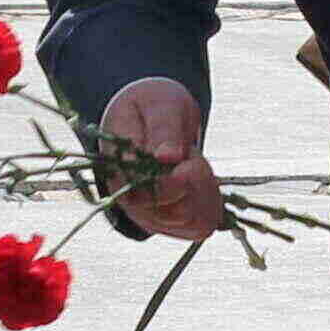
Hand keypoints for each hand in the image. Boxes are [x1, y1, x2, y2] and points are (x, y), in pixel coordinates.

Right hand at [98, 78, 222, 241]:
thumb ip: (164, 128)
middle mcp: (129, 198)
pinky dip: (211, 203)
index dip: (171, 182)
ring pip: (188, 221)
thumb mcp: (160, 105)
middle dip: (193, 184)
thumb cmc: (152, 108)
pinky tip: (204, 179)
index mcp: (118, 167)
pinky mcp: (170, 222)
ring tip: (194, 163)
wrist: (150, 117)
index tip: (190, 162)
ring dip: (204, 191)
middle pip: (169, 212)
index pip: (143, 191)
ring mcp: (149, 213)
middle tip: (191, 155)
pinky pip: (199, 225)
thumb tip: (169, 156)